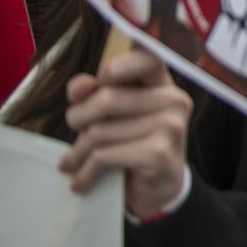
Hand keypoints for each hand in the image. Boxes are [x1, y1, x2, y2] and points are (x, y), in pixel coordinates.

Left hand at [59, 50, 192, 218]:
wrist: (156, 190)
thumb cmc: (129, 144)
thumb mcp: (110, 115)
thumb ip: (93, 94)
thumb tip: (78, 88)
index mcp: (162, 84)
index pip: (147, 56)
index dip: (117, 67)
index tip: (100, 81)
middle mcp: (173, 100)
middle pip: (106, 98)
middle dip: (78, 118)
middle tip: (75, 132)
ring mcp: (171, 127)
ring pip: (100, 132)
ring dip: (78, 153)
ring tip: (73, 164)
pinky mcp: (159, 154)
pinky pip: (105, 156)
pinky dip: (86, 172)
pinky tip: (81, 182)